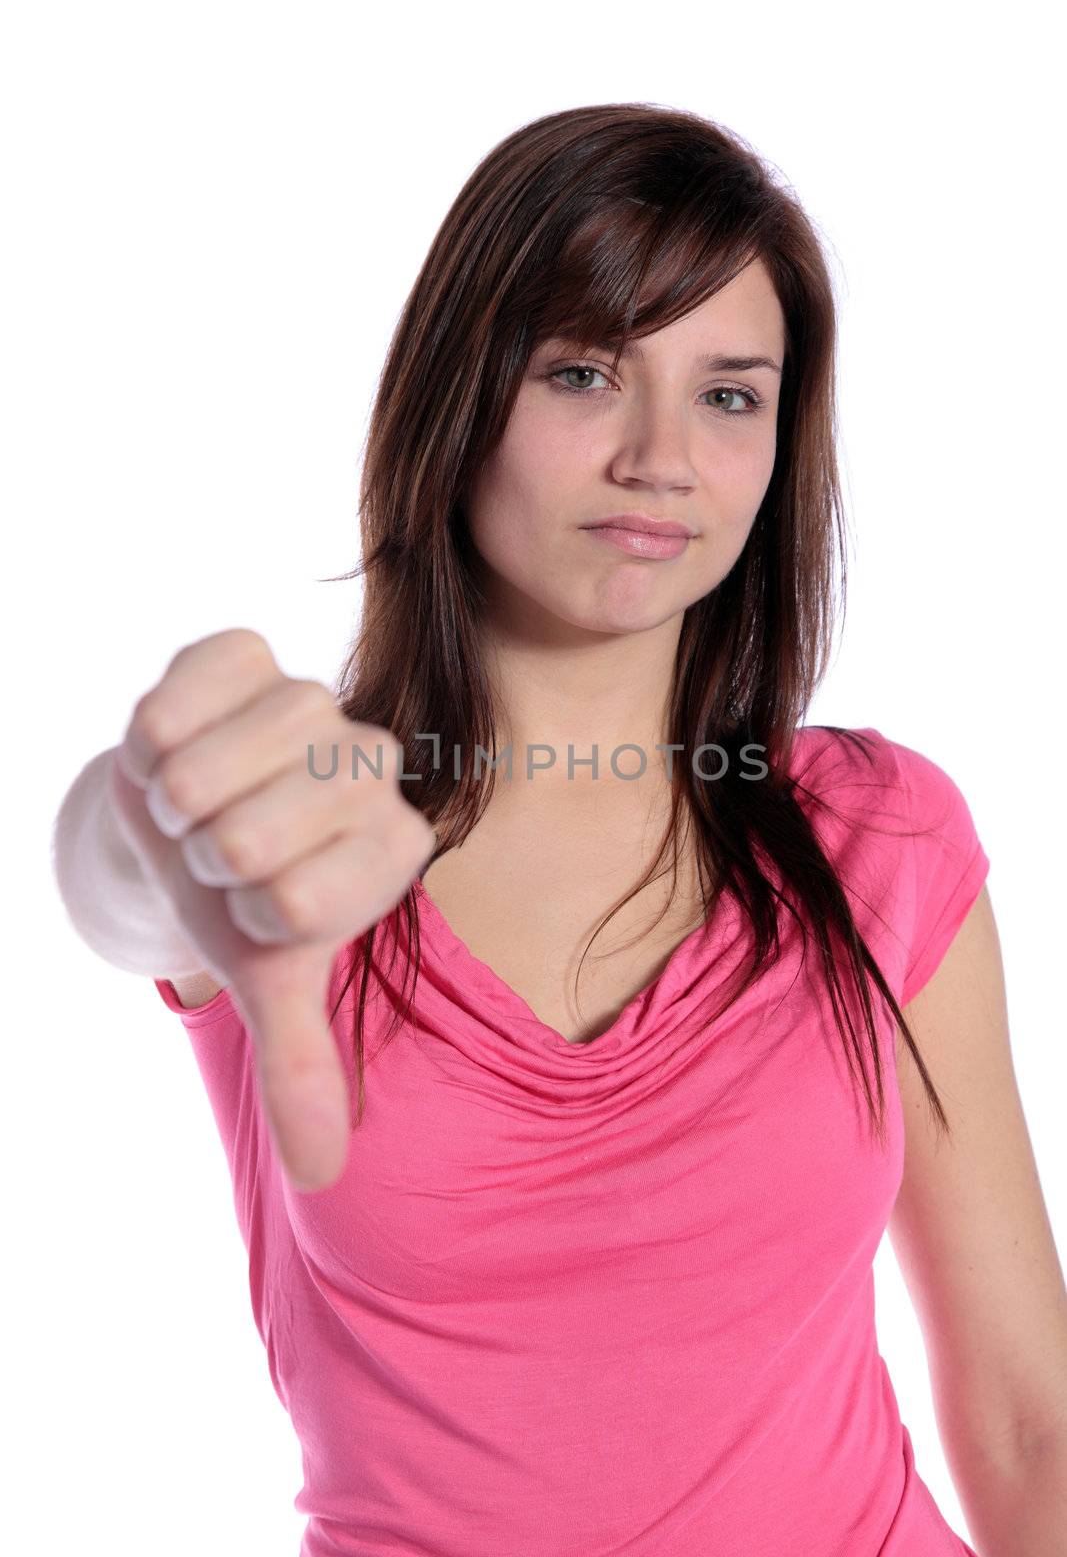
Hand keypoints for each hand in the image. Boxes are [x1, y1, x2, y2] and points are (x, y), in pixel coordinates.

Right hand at [108, 628, 434, 1192]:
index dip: (247, 914)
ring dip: (167, 806)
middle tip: (219, 845)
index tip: (257, 898)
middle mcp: (374, 763)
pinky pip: (166, 705)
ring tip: (195, 801)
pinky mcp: (245, 650)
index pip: (295, 904)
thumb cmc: (242, 894)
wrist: (189, 809)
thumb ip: (302, 1069)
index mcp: (396, 847)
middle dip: (200, 862)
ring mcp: (312, 697)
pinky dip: (144, 743)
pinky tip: (176, 745)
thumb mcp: (270, 977)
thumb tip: (323, 1176)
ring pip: (198, 775)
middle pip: (242, 840)